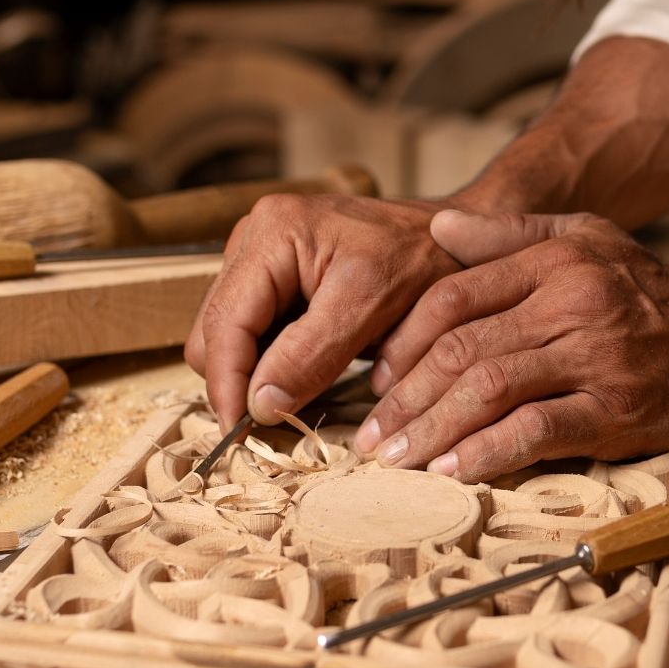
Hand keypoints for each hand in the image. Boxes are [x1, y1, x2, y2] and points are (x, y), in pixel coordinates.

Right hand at [185, 194, 461, 429]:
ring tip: (291, 399)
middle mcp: (255, 237)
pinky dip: (267, 358)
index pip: (224, 322)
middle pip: (214, 330)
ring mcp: (260, 255)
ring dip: (252, 372)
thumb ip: (310, 356)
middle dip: (237, 380)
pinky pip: (251, 328)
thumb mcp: (370, 307)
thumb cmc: (422, 259)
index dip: (226, 384)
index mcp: (273, 232)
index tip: (239, 434)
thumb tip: (257, 404)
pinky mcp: (273, 275)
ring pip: (227, 334)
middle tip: (271, 424)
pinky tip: (300, 373)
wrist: (454, 236)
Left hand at [352, 210, 668, 481]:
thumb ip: (509, 234)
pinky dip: (487, 453)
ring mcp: (594, 359)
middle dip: (406, 397)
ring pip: (491, 389)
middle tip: (371, 435)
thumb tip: (437, 225)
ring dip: (433, 429)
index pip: (453, 296)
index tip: (378, 379)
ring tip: (397, 459)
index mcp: (553, 262)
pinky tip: (454, 471)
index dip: (405, 341)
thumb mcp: (584, 238)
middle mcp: (570, 304)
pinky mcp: (615, 410)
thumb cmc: (646, 290)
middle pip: (462, 349)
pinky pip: (537, 431)